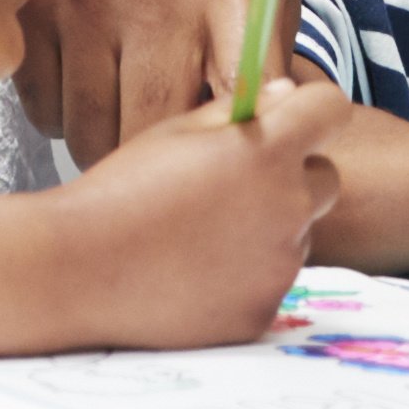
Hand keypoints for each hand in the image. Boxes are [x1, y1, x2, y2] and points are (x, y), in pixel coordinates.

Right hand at [19, 0, 276, 166]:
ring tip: (124, 107)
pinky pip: (40, 101)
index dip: (235, 159)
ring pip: (90, 132)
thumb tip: (275, 128)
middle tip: (171, 162)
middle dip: (165, 169)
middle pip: (156, 142)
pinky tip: (82, 73)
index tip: (233, 167)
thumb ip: (267, 34)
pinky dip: (61, 107)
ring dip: (108, 139)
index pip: (241, 115)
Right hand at [48, 79, 346, 347]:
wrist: (78, 271)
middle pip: (325, 179)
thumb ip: (240, 110)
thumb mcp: (175, 132)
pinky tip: (194, 271)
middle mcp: (287, 207)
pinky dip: (245, 275)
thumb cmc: (119, 192)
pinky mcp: (263, 310)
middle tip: (235, 183)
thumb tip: (286, 97)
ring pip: (296, 233)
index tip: (294, 120)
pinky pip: (270, 280)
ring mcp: (279, 265)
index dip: (314, 111)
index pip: (331, 109)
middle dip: (293, 174)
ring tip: (200, 234)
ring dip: (267, 227)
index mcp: (266, 151)